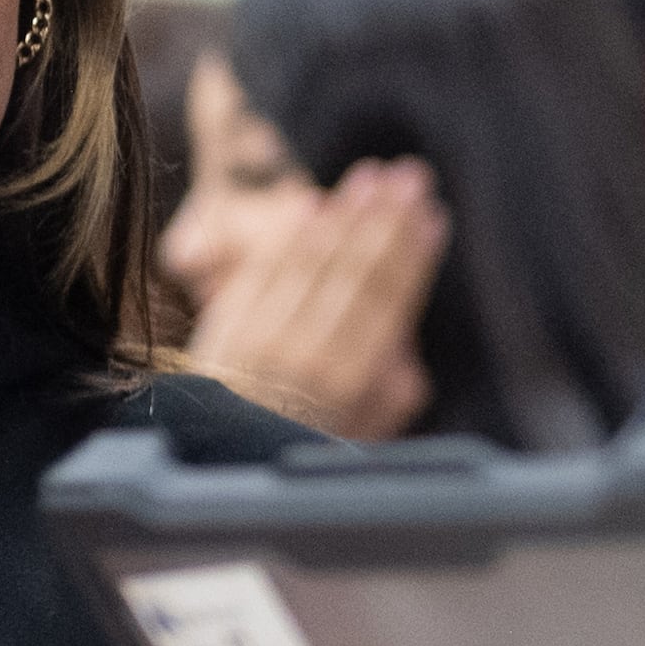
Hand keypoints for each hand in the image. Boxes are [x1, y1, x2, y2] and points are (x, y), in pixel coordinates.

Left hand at [184, 159, 444, 438]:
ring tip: (371, 177)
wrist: (212, 468)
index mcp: (345, 383)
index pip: (385, 302)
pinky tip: (310, 204)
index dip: (411, 256)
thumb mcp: (355, 445)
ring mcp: (261, 336)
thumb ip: (385, 404)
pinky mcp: (225, 327)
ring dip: (344, 215)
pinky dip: (287, 236)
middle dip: (385, 220)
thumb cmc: (294, 456)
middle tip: (411, 177)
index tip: (432, 216)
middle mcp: (304, 353)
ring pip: (310, 262)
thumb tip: (409, 362)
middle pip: (352, 272)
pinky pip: (262, 270)